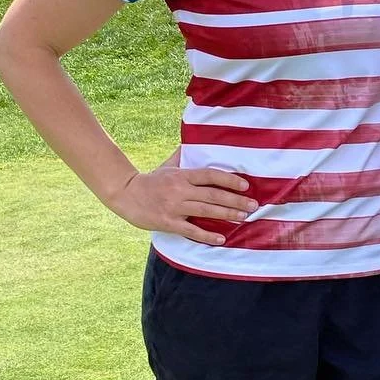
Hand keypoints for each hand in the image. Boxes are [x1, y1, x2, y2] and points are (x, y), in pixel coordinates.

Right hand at [106, 153, 255, 242]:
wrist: (125, 194)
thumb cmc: (150, 180)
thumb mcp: (167, 166)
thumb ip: (182, 156)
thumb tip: (192, 141)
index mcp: (182, 175)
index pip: (210, 175)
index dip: (229, 180)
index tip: (246, 186)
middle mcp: (180, 190)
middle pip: (212, 195)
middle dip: (235, 200)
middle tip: (253, 206)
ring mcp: (174, 207)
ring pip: (205, 211)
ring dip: (226, 215)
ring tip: (243, 217)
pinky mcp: (168, 222)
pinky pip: (191, 230)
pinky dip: (207, 235)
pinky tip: (221, 239)